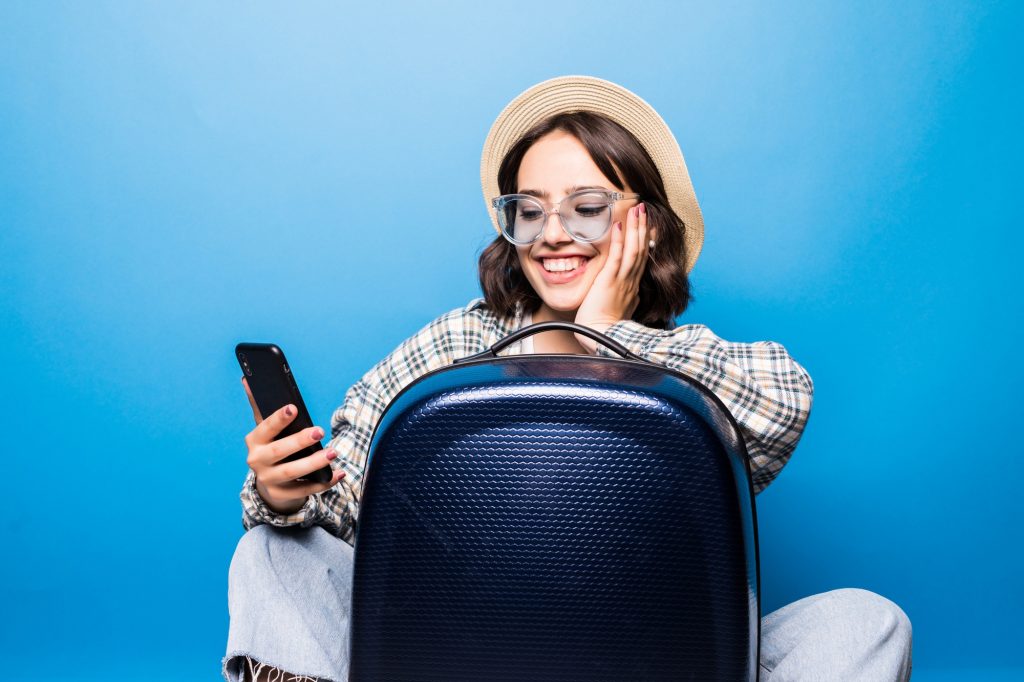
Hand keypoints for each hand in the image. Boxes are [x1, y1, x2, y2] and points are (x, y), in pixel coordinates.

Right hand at [242, 377, 344, 514]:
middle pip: (279, 451)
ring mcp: (269, 480)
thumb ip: (260, 406)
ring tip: (333, 452)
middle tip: (320, 430)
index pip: (265, 428)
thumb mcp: (265, 429)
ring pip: (293, 472)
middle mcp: (257, 461)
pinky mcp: (282, 494)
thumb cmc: (272, 446)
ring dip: (314, 462)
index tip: (294, 407)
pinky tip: (339, 473)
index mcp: (254, 441)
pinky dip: (324, 483)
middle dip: (300, 440)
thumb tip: (248, 379)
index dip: (279, 418)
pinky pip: (306, 490)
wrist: (269, 482)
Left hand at [574, 202, 648, 350]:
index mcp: (633, 287)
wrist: (601, 339)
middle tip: (643, 208)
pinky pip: (617, 257)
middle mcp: (631, 282)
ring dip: (635, 227)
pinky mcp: (610, 282)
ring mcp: (622, 281)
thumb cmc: (606, 328)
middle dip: (642, 227)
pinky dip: (619, 241)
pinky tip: (619, 226)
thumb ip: (627, 299)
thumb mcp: (621, 310)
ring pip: (634, 249)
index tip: (646, 225)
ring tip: (636, 209)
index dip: (644, 240)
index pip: (641, 259)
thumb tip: (633, 294)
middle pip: (641, 249)